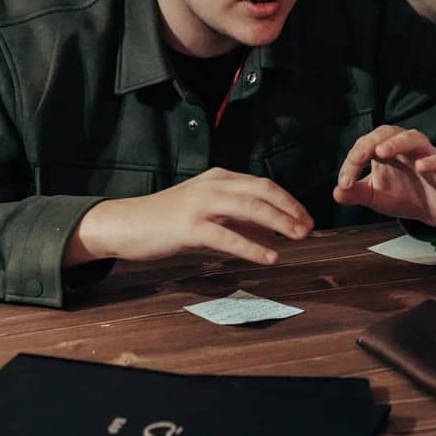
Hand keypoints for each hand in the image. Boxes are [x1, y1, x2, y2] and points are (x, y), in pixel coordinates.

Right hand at [65, 167, 313, 266]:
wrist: (125, 223)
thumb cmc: (166, 219)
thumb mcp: (205, 211)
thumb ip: (236, 217)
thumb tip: (270, 230)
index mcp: (218, 178)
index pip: (263, 184)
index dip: (288, 200)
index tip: (306, 217)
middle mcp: (213, 185)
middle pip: (262, 192)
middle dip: (290, 209)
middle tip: (309, 228)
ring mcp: (201, 205)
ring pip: (250, 209)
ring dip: (279, 223)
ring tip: (298, 238)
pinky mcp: (190, 227)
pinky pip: (228, 237)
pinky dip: (253, 247)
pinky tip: (270, 257)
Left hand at [332, 126, 435, 226]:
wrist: (433, 211)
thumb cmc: (403, 195)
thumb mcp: (375, 196)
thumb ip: (356, 193)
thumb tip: (335, 193)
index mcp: (385, 149)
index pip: (365, 145)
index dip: (352, 160)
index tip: (344, 183)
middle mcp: (405, 147)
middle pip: (388, 132)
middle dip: (370, 142)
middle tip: (357, 158)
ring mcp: (425, 156)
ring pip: (413, 138)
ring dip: (397, 143)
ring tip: (381, 152)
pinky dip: (430, 162)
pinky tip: (421, 166)